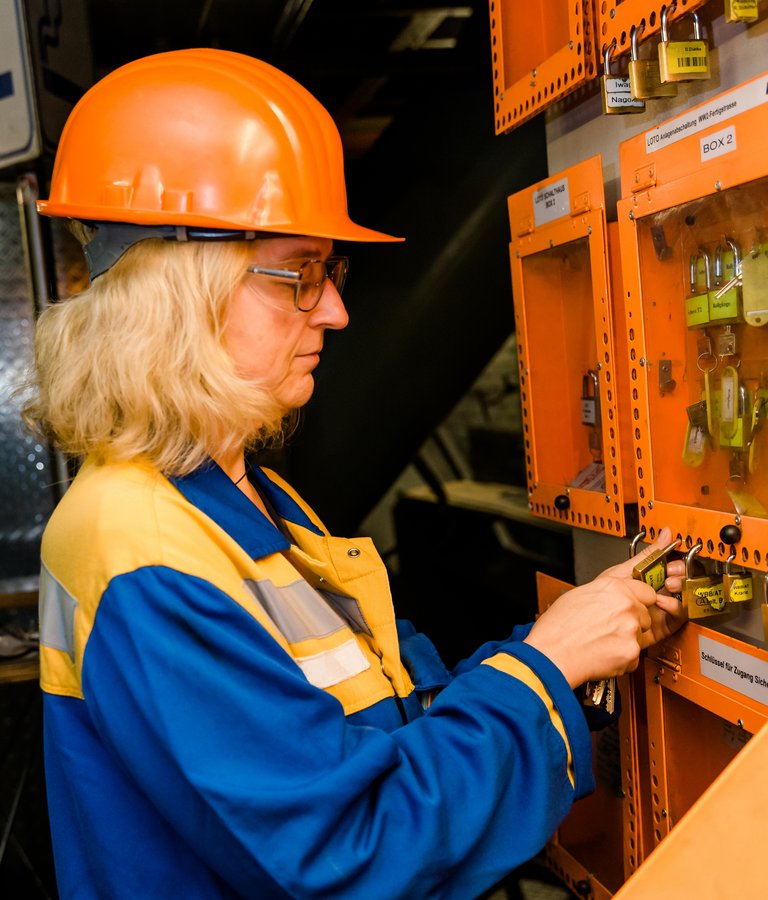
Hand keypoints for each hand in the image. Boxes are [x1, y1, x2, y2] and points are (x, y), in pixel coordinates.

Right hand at [523, 527, 685, 686]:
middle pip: (646, 612)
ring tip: (603, 638)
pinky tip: (604, 651)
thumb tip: (633, 568)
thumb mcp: (581, 591)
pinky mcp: (632, 652)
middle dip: (633, 618)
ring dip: (628, 637)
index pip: (646, 589)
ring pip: (642, 633)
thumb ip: (611, 583)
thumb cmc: (558, 626)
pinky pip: (635, 653)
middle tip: (608, 623)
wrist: (551, 655)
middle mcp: (626, 605)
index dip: (636, 598)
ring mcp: (631, 628)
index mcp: (613, 586)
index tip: (635, 601)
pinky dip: (623, 656)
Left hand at [601, 526, 686, 647]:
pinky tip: (663, 603)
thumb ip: (648, 555)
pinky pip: (678, 618)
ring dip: (679, 592)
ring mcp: (661, 609)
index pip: (674, 568)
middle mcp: (658, 593)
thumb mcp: (625, 570)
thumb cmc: (604, 596)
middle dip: (680, 577)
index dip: (677, 565)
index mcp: (650, 578)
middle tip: (670, 577)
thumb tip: (666, 532)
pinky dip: (675, 609)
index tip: (672, 563)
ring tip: (666, 589)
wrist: (594, 621)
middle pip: (682, 583)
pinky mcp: (662, 626)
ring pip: (684, 599)